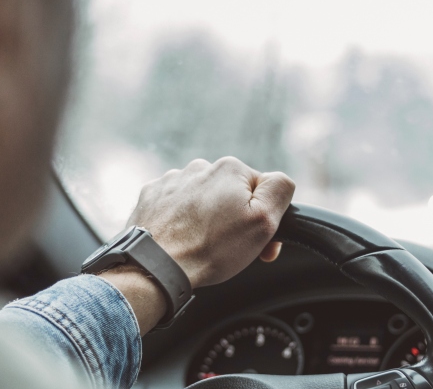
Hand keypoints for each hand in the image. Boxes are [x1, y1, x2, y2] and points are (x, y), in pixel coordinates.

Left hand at [127, 156, 295, 287]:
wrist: (156, 265)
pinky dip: (181, 221)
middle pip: (230, 194)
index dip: (265, 219)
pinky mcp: (151, 196)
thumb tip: (281, 179)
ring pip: (202, 200)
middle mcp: (199, 167)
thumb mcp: (263, 222)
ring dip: (206, 218)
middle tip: (229, 248)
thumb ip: (280, 190)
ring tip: (201, 244)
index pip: (262, 190)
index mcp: (230, 169)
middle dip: (234, 218)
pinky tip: (181, 239)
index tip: (259, 244)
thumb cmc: (210, 248)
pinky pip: (176, 206)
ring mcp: (172, 180)